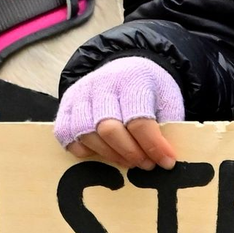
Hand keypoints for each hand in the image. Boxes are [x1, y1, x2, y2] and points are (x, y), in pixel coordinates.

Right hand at [54, 57, 182, 169]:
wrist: (126, 68)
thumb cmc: (148, 89)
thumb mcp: (168, 100)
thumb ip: (168, 127)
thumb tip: (165, 159)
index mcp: (132, 80)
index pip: (139, 120)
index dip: (153, 146)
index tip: (167, 162)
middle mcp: (102, 84)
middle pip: (108, 129)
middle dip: (130, 153)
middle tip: (146, 164)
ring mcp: (80, 94)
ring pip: (86, 134)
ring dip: (109, 155)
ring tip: (128, 162)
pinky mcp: (65, 104)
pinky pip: (65, 134)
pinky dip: (83, 150)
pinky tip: (103, 153)